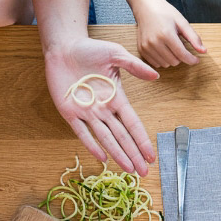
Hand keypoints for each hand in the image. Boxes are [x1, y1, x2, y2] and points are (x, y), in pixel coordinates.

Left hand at [45, 38, 158, 175]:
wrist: (64, 47)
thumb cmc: (90, 50)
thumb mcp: (116, 54)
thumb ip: (135, 66)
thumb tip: (156, 76)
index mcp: (117, 98)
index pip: (133, 124)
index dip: (142, 140)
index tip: (151, 156)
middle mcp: (104, 109)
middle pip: (122, 137)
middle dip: (134, 155)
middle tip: (144, 172)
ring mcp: (87, 112)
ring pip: (106, 138)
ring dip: (118, 154)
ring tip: (129, 169)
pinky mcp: (69, 112)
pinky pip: (82, 132)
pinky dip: (91, 144)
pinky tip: (102, 157)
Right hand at [132, 0, 206, 68]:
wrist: (145, 7)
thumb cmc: (164, 12)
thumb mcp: (182, 22)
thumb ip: (193, 37)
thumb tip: (204, 51)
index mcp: (166, 34)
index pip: (182, 55)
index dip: (192, 60)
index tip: (196, 60)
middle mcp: (155, 42)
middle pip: (174, 61)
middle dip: (181, 57)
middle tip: (180, 45)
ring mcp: (146, 47)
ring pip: (165, 64)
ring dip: (171, 59)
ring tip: (170, 46)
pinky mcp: (141, 50)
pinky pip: (155, 63)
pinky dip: (162, 60)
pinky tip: (163, 49)